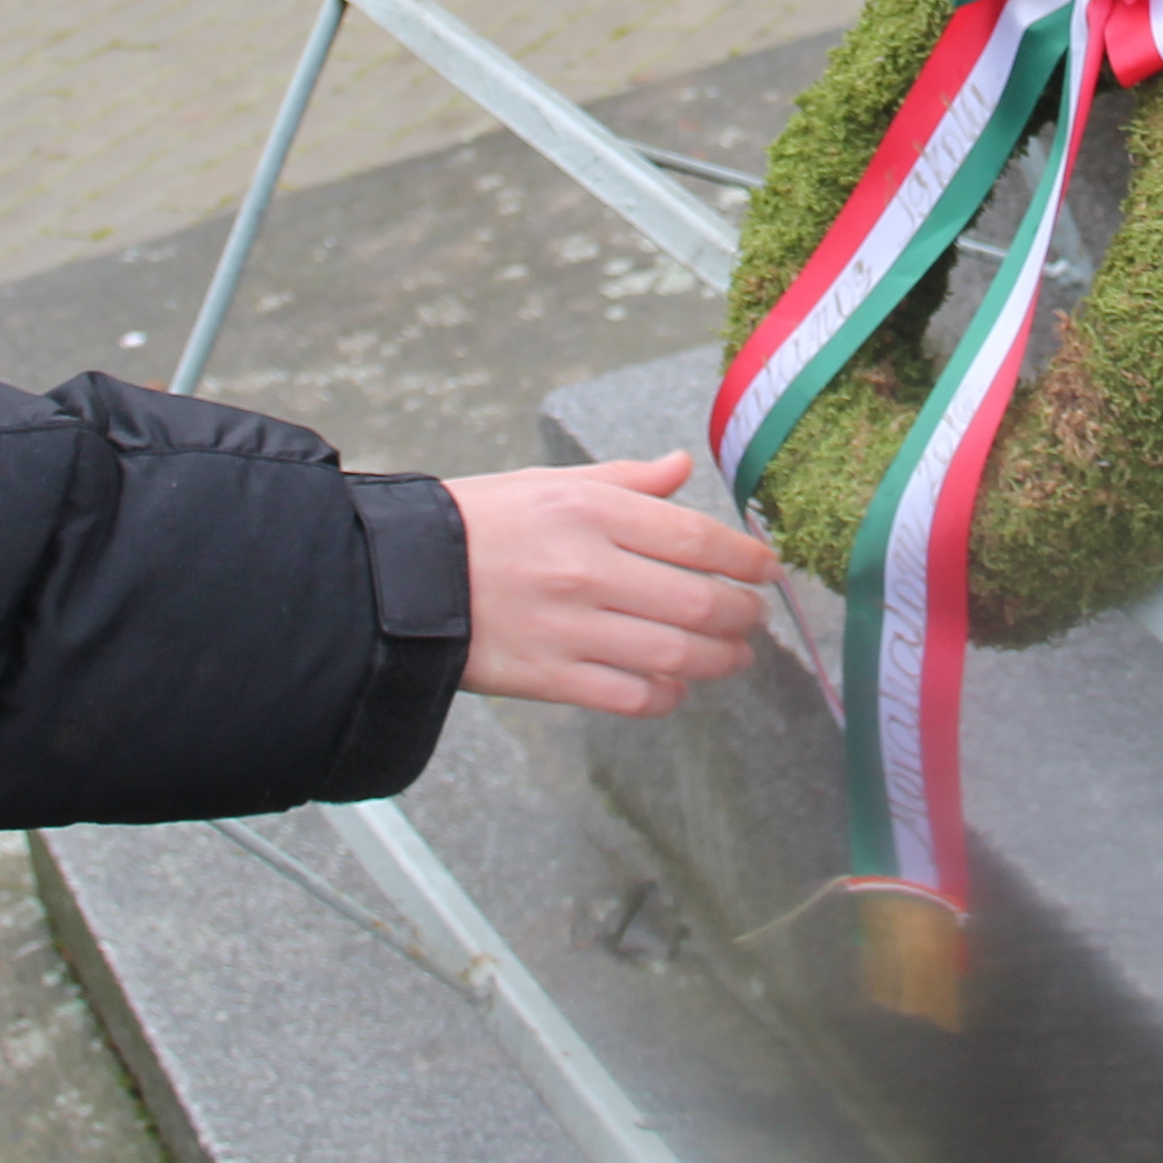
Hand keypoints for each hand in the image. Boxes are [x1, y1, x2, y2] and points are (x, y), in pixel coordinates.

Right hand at [450, 450, 776, 719]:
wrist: (395, 581)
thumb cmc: (476, 524)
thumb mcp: (548, 481)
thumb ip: (625, 480)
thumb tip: (680, 467)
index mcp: (589, 510)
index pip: (694, 536)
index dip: (745, 557)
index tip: (767, 568)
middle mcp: (586, 568)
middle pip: (697, 601)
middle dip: (743, 614)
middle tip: (756, 618)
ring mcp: (568, 627)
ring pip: (674, 653)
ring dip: (719, 659)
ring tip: (734, 657)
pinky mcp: (548, 677)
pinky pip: (630, 695)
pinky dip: (667, 694)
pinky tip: (677, 685)